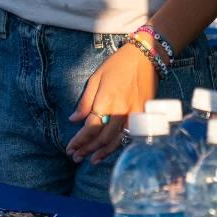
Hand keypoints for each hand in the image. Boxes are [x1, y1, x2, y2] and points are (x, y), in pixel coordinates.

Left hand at [67, 44, 158, 165]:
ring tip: (91, 160)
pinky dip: (118, 145)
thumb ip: (85, 101)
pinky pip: (129, 135)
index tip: (70, 148)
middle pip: (102, 138)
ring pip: (117, 140)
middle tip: (76, 157)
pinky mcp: (143, 115)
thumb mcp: (96, 78)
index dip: (79, 141)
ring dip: (103, 153)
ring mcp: (134, 114)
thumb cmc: (118, 65)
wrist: (146, 56)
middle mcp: (120, 111)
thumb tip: (74, 120)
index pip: (90, 128)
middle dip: (87, 150)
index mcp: (106, 101)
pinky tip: (110, 150)